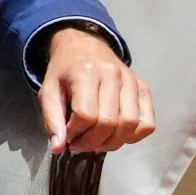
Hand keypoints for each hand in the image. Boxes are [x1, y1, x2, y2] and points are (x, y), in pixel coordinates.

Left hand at [39, 27, 154, 154]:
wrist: (84, 46)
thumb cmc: (65, 71)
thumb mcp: (48, 91)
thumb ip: (51, 119)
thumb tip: (58, 148)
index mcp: (86, 73)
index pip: (86, 115)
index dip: (75, 133)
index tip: (68, 134)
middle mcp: (113, 74)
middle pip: (108, 123)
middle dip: (91, 142)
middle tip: (80, 143)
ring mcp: (131, 81)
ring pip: (129, 124)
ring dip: (112, 142)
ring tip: (98, 142)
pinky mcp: (143, 88)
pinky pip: (147, 122)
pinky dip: (134, 136)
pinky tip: (118, 135)